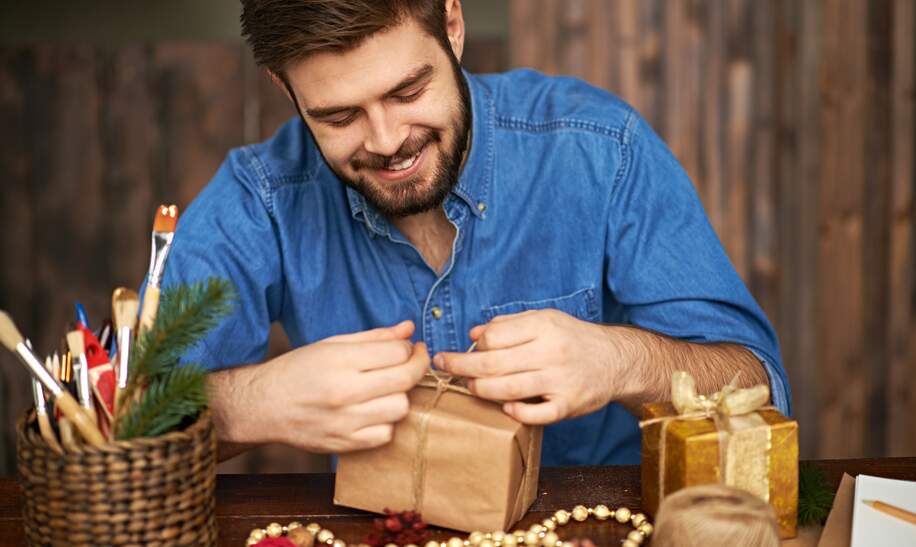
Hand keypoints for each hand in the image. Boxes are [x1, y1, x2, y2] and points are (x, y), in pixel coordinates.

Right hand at [250, 320, 428, 452]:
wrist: (263, 405)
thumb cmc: (298, 370)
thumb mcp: (331, 344)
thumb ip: (374, 337)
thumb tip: (408, 328)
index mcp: (340, 360)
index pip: (396, 352)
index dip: (409, 348)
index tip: (408, 347)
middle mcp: (344, 391)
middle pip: (405, 380)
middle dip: (416, 367)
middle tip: (413, 362)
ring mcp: (344, 420)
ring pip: (400, 408)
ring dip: (401, 396)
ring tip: (389, 389)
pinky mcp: (343, 444)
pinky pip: (385, 435)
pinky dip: (386, 423)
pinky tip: (375, 412)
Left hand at [433, 310, 630, 424]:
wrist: (616, 360)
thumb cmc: (572, 338)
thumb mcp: (545, 319)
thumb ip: (509, 324)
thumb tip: (473, 333)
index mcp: (544, 327)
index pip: (494, 336)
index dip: (474, 344)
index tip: (465, 349)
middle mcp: (551, 352)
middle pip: (493, 364)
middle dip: (461, 366)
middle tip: (444, 366)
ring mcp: (560, 381)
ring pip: (507, 390)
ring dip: (481, 389)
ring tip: (470, 386)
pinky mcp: (568, 405)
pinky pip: (535, 414)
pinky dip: (515, 412)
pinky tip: (505, 406)